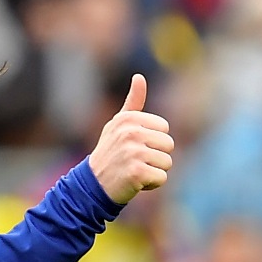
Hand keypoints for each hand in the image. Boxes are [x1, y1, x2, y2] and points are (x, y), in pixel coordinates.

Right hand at [89, 74, 173, 203]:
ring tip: (134, 171)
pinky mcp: (136, 173)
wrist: (93, 185)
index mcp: (128, 119)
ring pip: (167, 163)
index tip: (135, 147)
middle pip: (169, 145)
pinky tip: (135, 183)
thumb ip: (133, 102)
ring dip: (154, 171)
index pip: (164, 129)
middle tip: (135, 162)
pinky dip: (151, 185)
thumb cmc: (110, 153)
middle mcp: (130, 133)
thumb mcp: (118, 125)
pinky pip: (162, 178)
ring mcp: (133, 153)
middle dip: (156, 157)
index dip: (154, 141)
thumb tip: (139, 76)